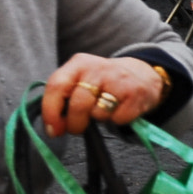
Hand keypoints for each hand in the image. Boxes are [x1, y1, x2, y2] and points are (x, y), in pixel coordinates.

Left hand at [42, 54, 164, 136]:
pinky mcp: (136, 92)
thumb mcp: (81, 80)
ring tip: (104, 110)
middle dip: (74, 124)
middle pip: (78, 104)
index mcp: (79, 63)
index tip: (53, 130)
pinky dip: (117, 120)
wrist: (142, 75)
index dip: (51, 111)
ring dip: (99, 119)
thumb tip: (53, 128)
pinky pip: (118, 119)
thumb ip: (63, 97)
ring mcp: (119, 79)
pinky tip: (120, 109)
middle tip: (77, 128)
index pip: (56, 86)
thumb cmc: (103, 83)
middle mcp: (98, 68)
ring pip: (98, 113)